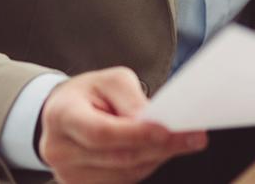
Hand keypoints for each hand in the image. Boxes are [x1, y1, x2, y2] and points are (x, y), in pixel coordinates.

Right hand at [38, 67, 206, 182]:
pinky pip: (123, 181)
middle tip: (194, 137)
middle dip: (160, 147)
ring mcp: (68, 174)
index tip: (167, 130)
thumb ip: (132, 100)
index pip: (101, 132)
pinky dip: (145, 165)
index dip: (136, 134)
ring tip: (180, 139)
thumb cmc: (89, 94)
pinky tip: (157, 150)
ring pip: (125, 173)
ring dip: (156, 157)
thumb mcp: (109, 81)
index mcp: (62, 115)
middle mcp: (60, 150)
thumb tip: (154, 122)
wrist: (62, 114)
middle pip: (118, 156)